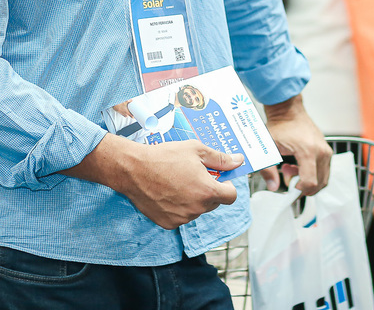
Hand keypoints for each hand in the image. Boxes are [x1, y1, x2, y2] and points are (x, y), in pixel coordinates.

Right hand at [115, 139, 243, 229]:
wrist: (134, 169)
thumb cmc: (165, 157)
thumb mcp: (196, 150)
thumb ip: (221, 158)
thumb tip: (238, 161)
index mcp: (207, 191)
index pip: (231, 197)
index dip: (228, 186)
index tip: (220, 179)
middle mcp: (197, 208)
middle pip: (214, 203)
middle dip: (209, 190)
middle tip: (195, 176)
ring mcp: (182, 218)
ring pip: (197, 210)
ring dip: (194, 199)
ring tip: (178, 182)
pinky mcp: (168, 223)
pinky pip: (181, 216)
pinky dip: (179, 207)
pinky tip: (168, 193)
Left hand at [262, 95, 331, 195]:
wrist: (288, 110)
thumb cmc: (279, 126)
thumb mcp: (270, 148)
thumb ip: (269, 169)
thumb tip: (273, 187)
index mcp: (308, 151)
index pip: (310, 182)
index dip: (300, 190)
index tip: (290, 189)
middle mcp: (321, 151)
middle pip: (319, 183)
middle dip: (303, 187)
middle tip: (288, 179)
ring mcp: (326, 150)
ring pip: (323, 178)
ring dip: (308, 180)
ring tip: (291, 170)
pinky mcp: (326, 150)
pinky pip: (323, 169)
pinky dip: (313, 174)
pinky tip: (298, 166)